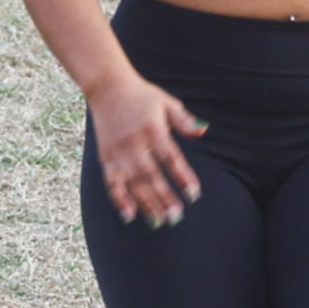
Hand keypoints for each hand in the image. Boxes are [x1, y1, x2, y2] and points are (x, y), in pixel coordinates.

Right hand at [86, 74, 208, 227]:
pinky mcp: (105, 156)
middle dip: (163, 197)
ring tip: (158, 221)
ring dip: (145, 203)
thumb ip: (184, 120)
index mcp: (152, 129)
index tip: (194, 194)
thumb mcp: (166, 102)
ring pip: (132, 182)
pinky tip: (129, 215)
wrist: (106, 86)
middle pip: (150, 175)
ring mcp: (118, 151)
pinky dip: (119, 199)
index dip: (182, 176)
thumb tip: (203, 130)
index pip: (170, 158)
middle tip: (176, 217)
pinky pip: (111, 181)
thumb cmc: (141, 95)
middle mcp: (134, 142)